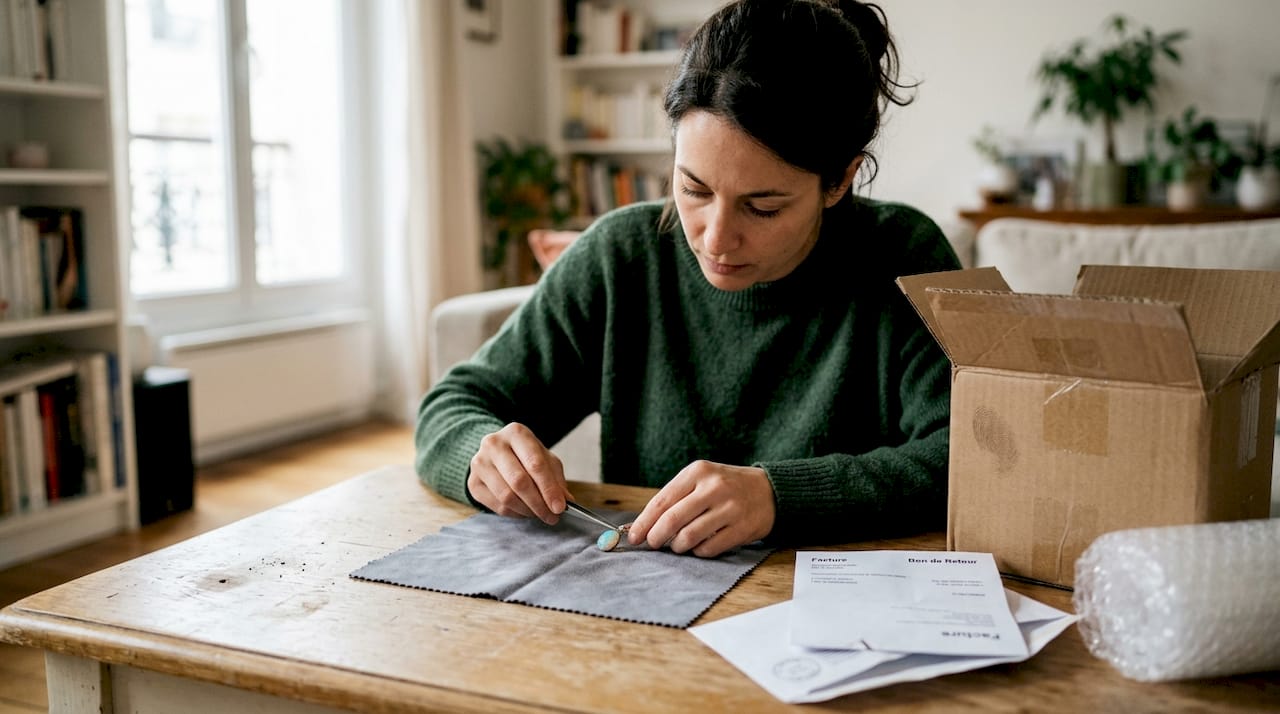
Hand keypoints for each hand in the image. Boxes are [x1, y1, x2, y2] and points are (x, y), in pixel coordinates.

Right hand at [467, 422, 569, 524]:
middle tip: (552, 516)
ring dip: (527, 511)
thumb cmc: (525, 455)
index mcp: (516, 433)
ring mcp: (479, 463)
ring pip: (506, 496)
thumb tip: (565, 502)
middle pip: (519, 481)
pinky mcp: (473, 483)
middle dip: (539, 503)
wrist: (497, 453)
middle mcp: (493, 444)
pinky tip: (524, 511)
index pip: (535, 464)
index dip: (549, 488)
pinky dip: (515, 513)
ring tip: (540, 514)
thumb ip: (556, 478)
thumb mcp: (545, 459)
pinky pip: (497, 506)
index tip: (560, 507)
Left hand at [626, 461, 775, 557]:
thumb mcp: (701, 479)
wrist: (769, 491)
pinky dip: (698, 552)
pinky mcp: (742, 528)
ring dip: (678, 546)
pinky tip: (700, 546)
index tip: (633, 536)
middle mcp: (714, 488)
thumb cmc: (726, 486)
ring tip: (679, 544)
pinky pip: (708, 548)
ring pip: (689, 537)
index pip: (662, 501)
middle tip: (653, 544)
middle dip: (656, 537)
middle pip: (672, 520)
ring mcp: (730, 508)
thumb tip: (643, 525)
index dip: (644, 522)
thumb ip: (675, 498)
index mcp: (698, 472)